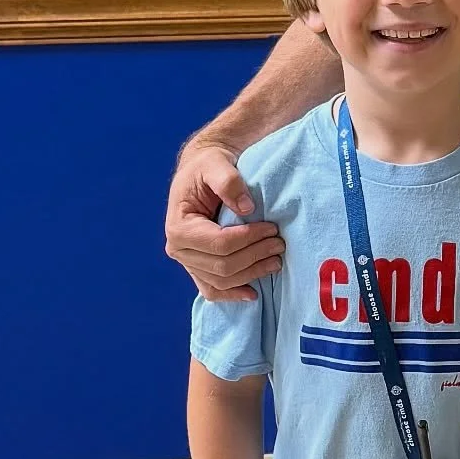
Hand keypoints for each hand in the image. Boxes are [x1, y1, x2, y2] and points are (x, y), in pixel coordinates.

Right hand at [165, 135, 283, 300]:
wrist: (202, 171)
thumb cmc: (208, 166)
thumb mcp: (216, 164)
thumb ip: (229, 182)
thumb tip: (247, 208)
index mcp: (179, 227)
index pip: (219, 243)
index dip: (249, 239)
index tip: (272, 229)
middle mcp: (178, 249)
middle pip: (222, 266)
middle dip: (254, 257)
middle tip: (280, 244)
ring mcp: (187, 262)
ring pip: (220, 281)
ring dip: (250, 274)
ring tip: (276, 262)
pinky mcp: (197, 267)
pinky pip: (212, 289)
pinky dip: (232, 294)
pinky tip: (253, 293)